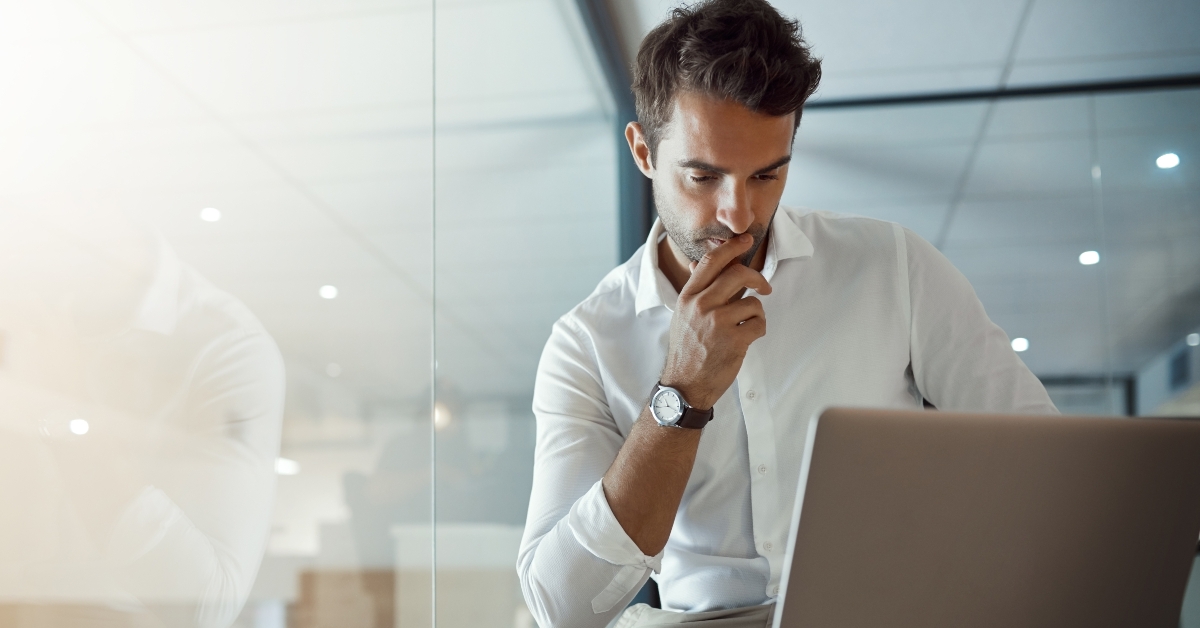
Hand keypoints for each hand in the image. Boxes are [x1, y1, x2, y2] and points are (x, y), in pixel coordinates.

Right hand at [660, 234, 770, 409]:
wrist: (685, 385)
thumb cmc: (686, 349)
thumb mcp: (682, 315)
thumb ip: (694, 289)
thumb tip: (694, 262)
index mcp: (688, 297)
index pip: (711, 261)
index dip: (731, 247)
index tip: (745, 241)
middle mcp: (701, 306)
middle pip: (738, 273)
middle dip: (757, 278)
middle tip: (764, 288)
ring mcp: (718, 323)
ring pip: (753, 302)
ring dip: (756, 314)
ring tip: (745, 327)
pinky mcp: (734, 340)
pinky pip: (759, 324)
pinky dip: (758, 330)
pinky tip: (746, 339)